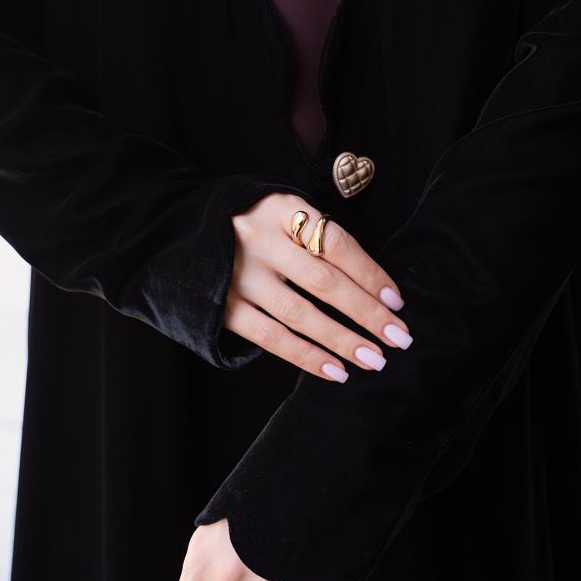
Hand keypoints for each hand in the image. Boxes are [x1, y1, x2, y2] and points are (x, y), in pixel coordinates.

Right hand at [223, 191, 412, 381]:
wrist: (181, 231)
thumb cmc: (253, 224)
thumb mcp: (282, 212)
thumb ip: (317, 237)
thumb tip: (374, 288)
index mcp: (281, 209)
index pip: (336, 243)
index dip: (370, 274)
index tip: (397, 301)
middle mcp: (259, 240)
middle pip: (323, 281)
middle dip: (366, 313)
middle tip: (399, 337)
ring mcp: (237, 275)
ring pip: (299, 314)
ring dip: (342, 341)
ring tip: (374, 359)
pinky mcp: (222, 306)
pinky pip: (271, 338)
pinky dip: (307, 357)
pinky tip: (336, 372)